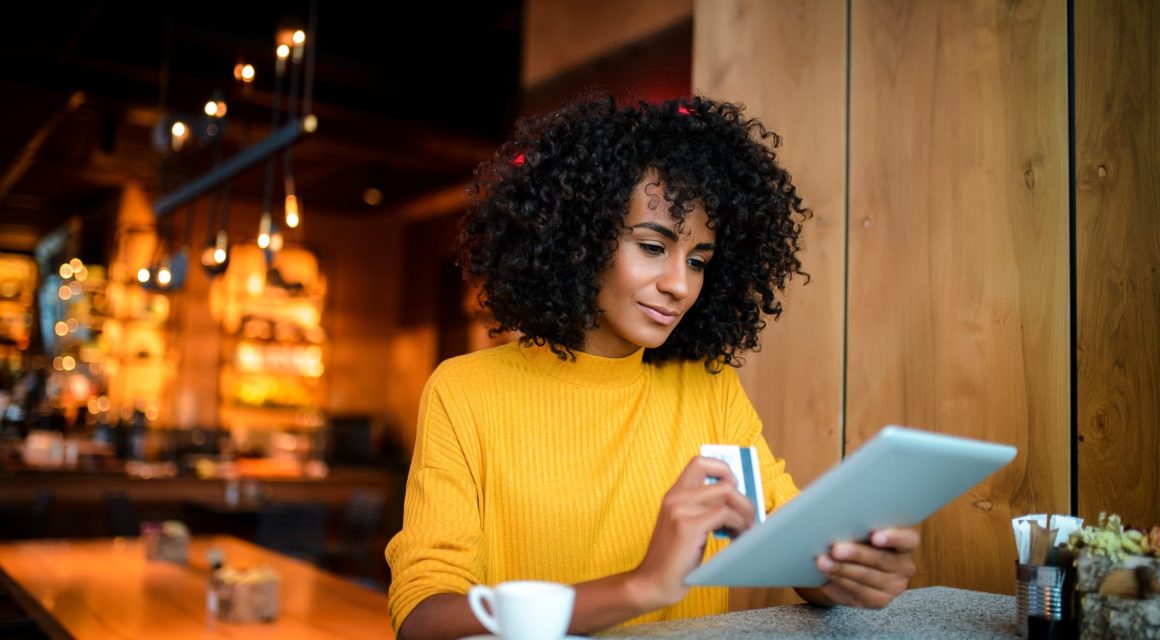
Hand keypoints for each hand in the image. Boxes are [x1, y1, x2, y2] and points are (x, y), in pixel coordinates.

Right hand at [630, 456, 756, 609]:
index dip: (723, 468)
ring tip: (744, 531)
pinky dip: (739, 526)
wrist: (653, 582)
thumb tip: (735, 500)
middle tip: (748, 518)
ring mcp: (681, 509)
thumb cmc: (673, 558)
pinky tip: (737, 539)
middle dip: (744, 499)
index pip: (700, 462)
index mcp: (674, 494)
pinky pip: (726, 515)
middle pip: (724, 480)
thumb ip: (702, 509)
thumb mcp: (684, 525)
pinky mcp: (688, 525)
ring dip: (744, 514)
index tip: (734, 487)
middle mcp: (676, 496)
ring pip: (728, 495)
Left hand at [812, 528, 918, 608]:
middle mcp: (904, 565)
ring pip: (867, 576)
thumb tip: (835, 520)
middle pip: (882, 559)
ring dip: (842, 568)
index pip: (908, 539)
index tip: (875, 536)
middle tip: (836, 549)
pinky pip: (859, 590)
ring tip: (823, 561)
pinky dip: (840, 579)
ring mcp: (894, 585)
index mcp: (905, 542)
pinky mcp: (880, 600)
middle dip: (857, 554)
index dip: (894, 537)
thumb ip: (857, 525)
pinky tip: (827, 571)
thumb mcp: (860, 530)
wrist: (846, 568)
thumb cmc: (856, 539)